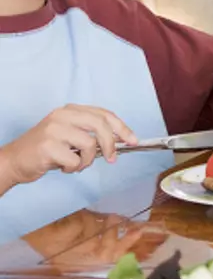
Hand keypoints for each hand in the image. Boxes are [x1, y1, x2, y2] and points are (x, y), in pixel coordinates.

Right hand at [0, 105, 136, 187]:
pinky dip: (73, 168)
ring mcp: (54, 129)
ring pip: (90, 145)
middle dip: (111, 144)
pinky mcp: (48, 146)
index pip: (104, 114)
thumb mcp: (70, 135)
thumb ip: (91, 133)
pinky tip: (63, 167)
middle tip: (111, 159)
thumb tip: (121, 139)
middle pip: (101, 125)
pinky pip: (75, 160)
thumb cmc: (46, 150)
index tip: (133, 140)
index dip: (122, 127)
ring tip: (76, 164)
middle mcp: (62, 115)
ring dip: (87, 160)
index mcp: (70, 110)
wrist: (14, 161)